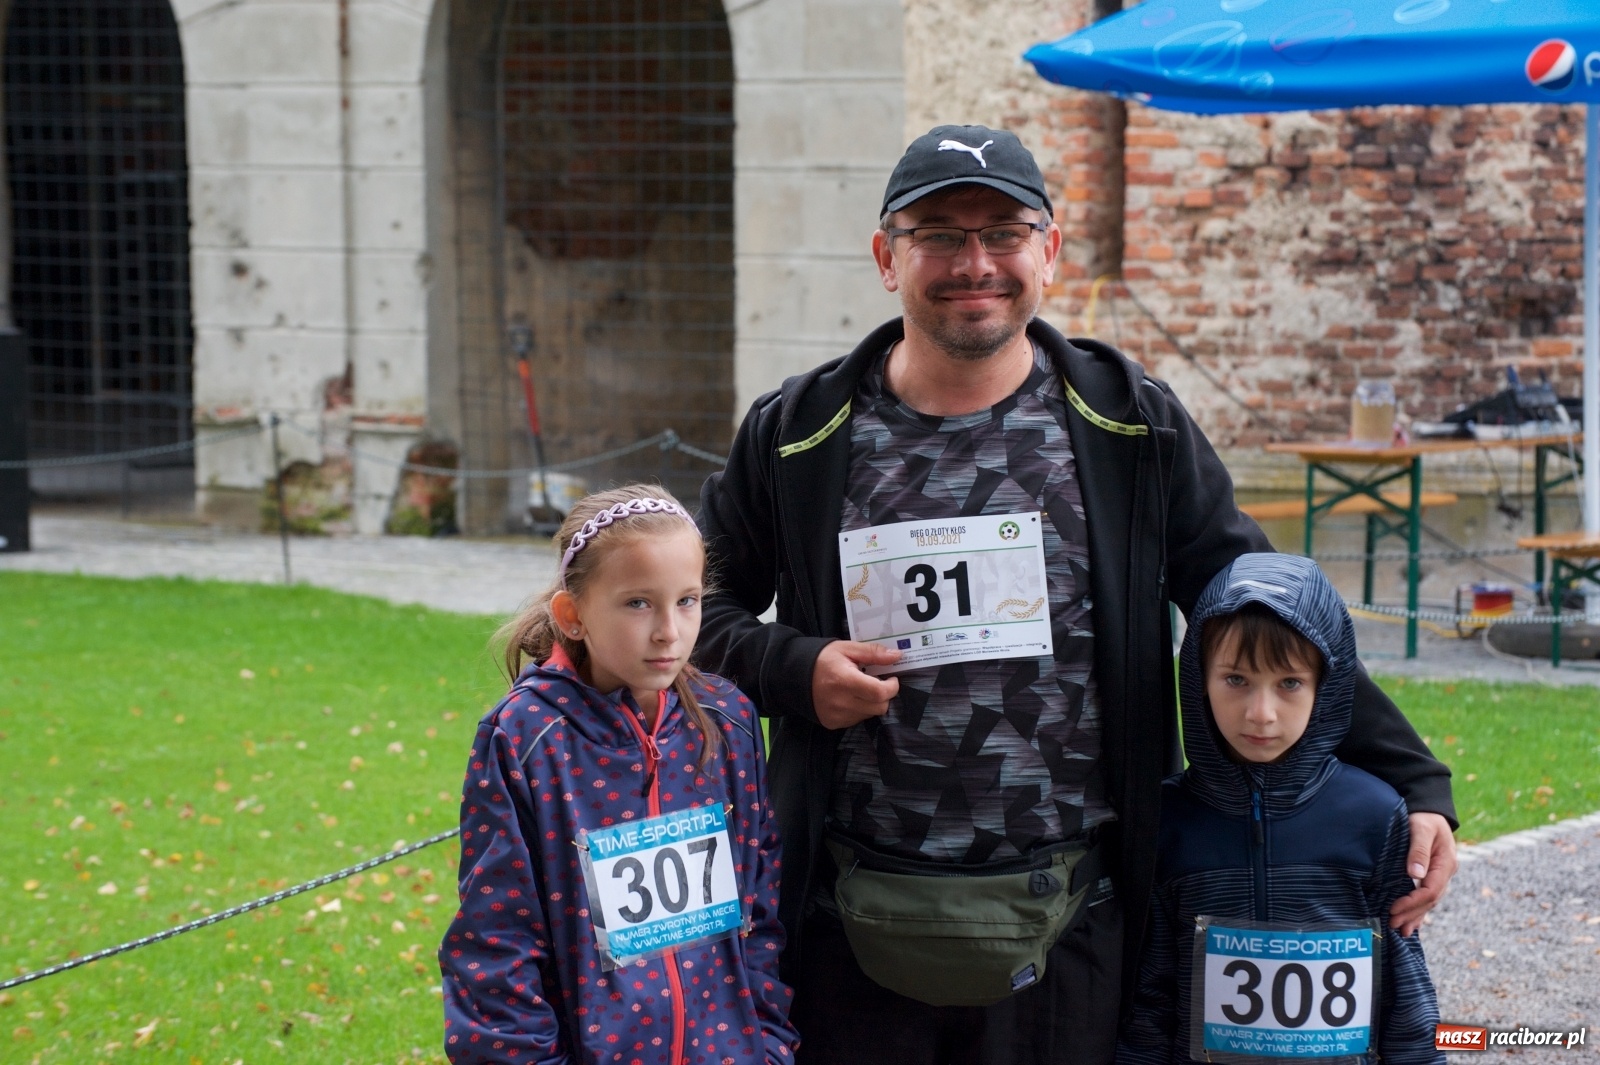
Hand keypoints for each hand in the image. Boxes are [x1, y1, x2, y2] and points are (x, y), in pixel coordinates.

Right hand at [811, 641, 900, 729]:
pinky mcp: (833, 723)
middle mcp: (842, 702)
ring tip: (860, 689)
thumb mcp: (847, 648)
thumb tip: (897, 656)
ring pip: (870, 714)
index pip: (879, 692)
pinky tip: (850, 698)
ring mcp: (837, 716)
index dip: (892, 686)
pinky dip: (860, 709)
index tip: (891, 677)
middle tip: (877, 682)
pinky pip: (857, 719)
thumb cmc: (823, 659)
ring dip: (871, 702)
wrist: (794, 675)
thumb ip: (873, 653)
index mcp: (845, 681)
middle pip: (879, 707)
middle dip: (884, 695)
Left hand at [1388, 812, 1456, 935]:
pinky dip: (1419, 909)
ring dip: (1416, 916)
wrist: (1429, 808)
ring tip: (1401, 931)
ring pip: (1429, 901)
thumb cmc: (1423, 816)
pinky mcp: (1432, 874)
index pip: (1430, 890)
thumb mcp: (1421, 828)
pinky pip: (1427, 896)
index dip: (1412, 902)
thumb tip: (1416, 875)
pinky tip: (1412, 922)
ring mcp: (1440, 874)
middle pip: (1430, 900)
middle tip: (1392, 925)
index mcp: (1445, 863)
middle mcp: (1445, 872)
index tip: (1393, 908)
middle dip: (1412, 914)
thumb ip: (1419, 850)